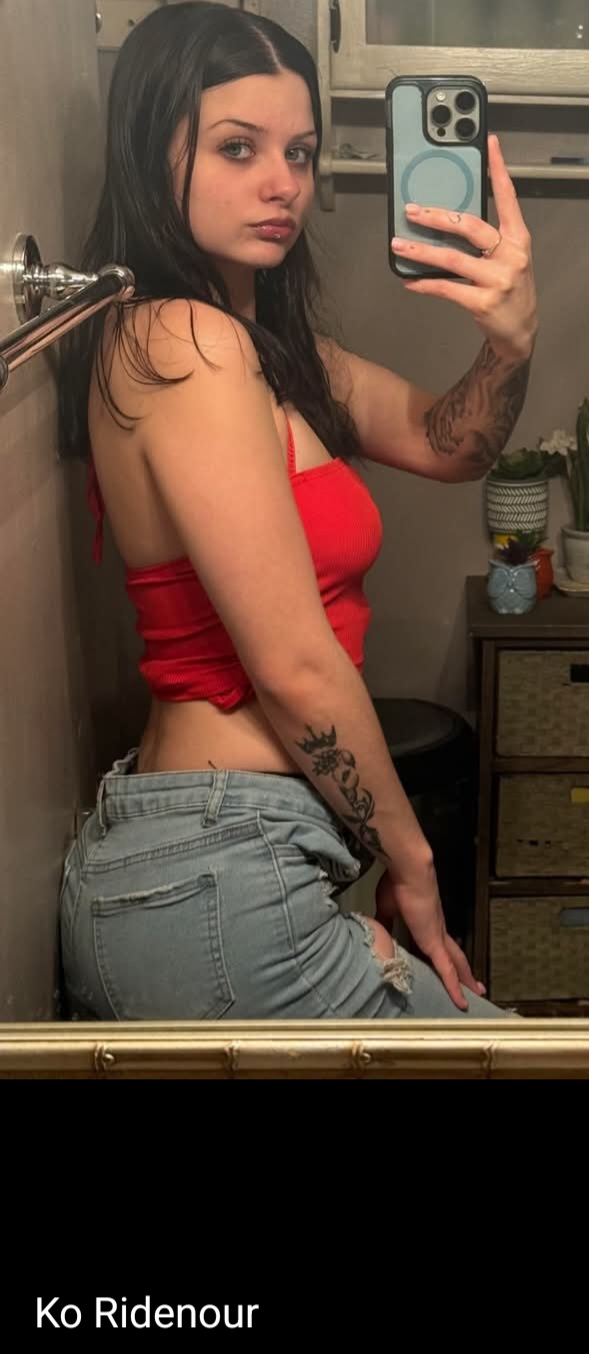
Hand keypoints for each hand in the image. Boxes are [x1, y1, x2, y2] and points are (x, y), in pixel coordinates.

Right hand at [374, 866, 485, 1011]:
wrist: (408, 873)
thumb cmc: (398, 883)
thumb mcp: (386, 908)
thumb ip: (385, 922)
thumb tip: (379, 929)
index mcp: (426, 922)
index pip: (437, 945)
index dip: (442, 956)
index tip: (446, 966)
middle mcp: (437, 931)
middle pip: (455, 956)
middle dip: (463, 971)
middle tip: (474, 985)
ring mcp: (438, 938)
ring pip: (457, 965)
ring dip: (465, 980)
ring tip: (474, 994)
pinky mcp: (435, 944)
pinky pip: (448, 971)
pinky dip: (454, 987)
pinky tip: (462, 1001)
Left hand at [390, 134, 537, 362]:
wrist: (520, 332)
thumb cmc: (510, 290)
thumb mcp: (508, 258)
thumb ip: (487, 238)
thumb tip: (448, 219)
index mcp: (518, 238)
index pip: (507, 197)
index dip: (498, 169)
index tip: (489, 144)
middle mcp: (510, 255)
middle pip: (469, 226)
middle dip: (436, 216)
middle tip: (411, 211)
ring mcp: (497, 280)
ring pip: (452, 258)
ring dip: (421, 250)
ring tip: (398, 245)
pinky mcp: (482, 303)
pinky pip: (446, 288)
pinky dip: (424, 283)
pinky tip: (409, 280)